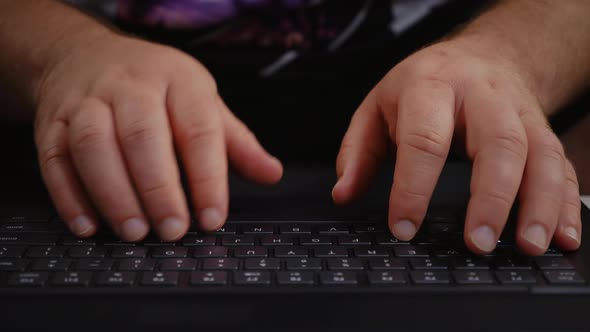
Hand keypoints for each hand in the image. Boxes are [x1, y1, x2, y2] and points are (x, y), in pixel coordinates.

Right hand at [34, 33, 282, 241]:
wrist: (85, 55)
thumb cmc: (155, 85)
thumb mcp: (202, 102)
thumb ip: (237, 142)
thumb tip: (270, 173)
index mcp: (178, 80)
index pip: (198, 129)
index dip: (208, 178)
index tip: (213, 217)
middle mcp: (130, 86)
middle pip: (143, 136)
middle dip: (159, 189)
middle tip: (173, 229)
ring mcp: (86, 101)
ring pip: (94, 145)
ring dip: (114, 194)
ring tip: (135, 231)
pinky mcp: (52, 121)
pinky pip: (55, 158)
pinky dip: (70, 196)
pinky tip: (88, 225)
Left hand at [332, 39, 581, 254]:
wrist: (482, 55)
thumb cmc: (425, 84)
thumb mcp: (378, 106)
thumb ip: (358, 151)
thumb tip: (343, 193)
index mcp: (432, 87)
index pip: (424, 139)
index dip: (413, 187)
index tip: (404, 227)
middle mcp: (483, 97)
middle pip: (498, 143)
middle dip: (490, 198)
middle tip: (477, 243)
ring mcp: (519, 113)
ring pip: (540, 156)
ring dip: (538, 204)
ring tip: (528, 245)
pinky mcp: (543, 131)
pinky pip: (562, 165)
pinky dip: (564, 202)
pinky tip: (561, 234)